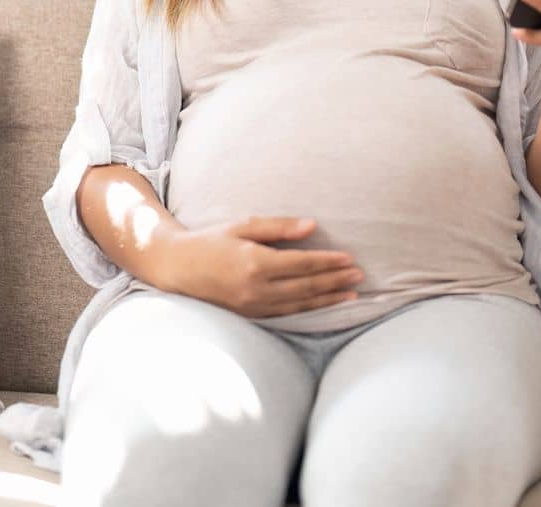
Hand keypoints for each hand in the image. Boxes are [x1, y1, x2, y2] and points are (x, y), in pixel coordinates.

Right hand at [168, 216, 362, 318]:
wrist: (180, 268)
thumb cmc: (212, 241)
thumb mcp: (243, 225)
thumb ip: (278, 227)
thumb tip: (312, 227)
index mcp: (255, 262)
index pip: (303, 264)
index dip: (328, 262)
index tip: (349, 258)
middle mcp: (257, 288)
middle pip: (307, 286)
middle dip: (336, 280)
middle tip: (359, 275)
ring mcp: (254, 305)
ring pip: (301, 304)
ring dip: (329, 299)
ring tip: (352, 294)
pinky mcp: (252, 315)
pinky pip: (288, 314)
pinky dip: (311, 310)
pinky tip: (325, 305)